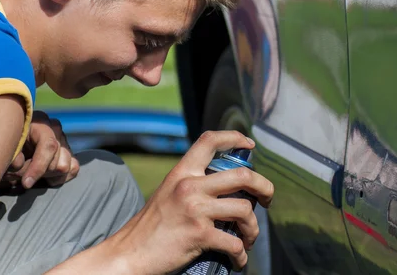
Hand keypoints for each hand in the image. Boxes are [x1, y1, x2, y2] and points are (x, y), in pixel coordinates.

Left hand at [3, 111, 78, 188]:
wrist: (10, 147)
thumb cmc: (6, 146)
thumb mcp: (5, 150)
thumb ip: (12, 157)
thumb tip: (19, 163)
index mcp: (40, 122)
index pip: (49, 146)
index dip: (39, 167)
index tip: (26, 183)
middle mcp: (55, 129)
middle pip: (58, 162)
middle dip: (41, 173)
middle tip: (23, 176)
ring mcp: (64, 140)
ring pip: (66, 167)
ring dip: (48, 175)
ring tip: (33, 174)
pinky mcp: (68, 152)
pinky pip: (73, 169)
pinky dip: (60, 177)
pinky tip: (45, 177)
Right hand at [84, 131, 273, 273]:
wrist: (128, 254)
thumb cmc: (150, 227)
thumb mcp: (169, 193)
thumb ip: (193, 185)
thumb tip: (226, 187)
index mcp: (182, 172)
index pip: (210, 141)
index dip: (234, 137)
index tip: (250, 145)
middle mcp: (190, 186)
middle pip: (243, 176)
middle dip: (264, 187)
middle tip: (268, 199)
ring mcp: (196, 210)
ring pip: (244, 210)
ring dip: (253, 228)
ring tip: (248, 238)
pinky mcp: (199, 235)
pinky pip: (234, 243)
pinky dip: (241, 254)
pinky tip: (238, 258)